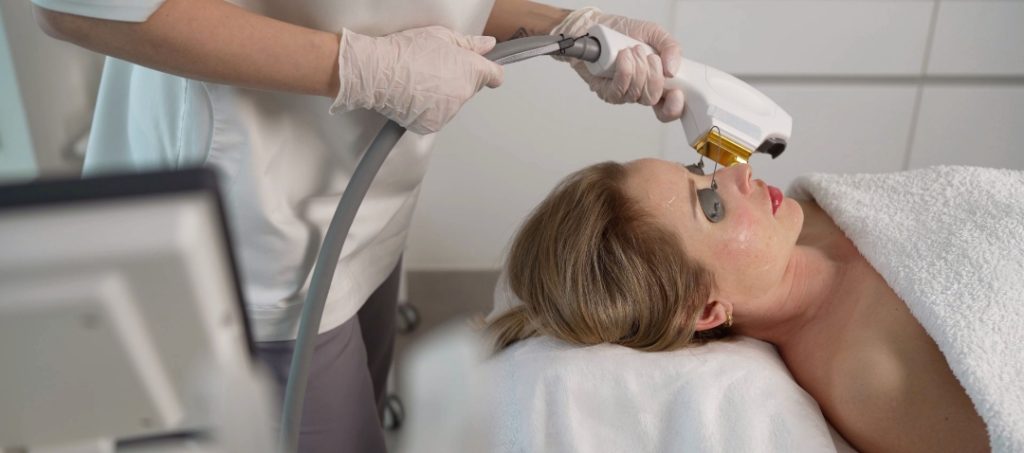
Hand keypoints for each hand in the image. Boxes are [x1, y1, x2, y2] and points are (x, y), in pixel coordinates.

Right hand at [330, 26, 503, 133]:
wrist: (377, 72)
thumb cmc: (405, 51)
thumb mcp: (441, 36)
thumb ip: (469, 44)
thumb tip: (487, 46)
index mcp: (470, 70)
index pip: (494, 76)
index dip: (489, 72)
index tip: (484, 72)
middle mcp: (463, 94)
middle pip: (469, 89)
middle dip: (457, 80)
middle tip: (434, 69)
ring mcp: (448, 112)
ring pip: (452, 104)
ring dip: (442, 96)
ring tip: (419, 82)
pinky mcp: (432, 125)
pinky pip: (436, 117)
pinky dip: (428, 110)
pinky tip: (414, 95)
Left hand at [552, 7, 684, 122]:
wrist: (598, 30)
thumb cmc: (625, 33)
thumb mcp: (654, 34)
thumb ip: (671, 48)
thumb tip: (672, 70)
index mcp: (656, 82)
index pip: (668, 109)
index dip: (674, 107)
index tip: (676, 93)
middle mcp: (639, 91)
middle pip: (652, 99)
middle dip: (653, 77)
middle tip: (649, 56)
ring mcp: (622, 93)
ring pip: (635, 94)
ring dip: (638, 69)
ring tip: (634, 49)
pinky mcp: (605, 91)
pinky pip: (618, 90)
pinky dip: (624, 71)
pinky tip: (624, 57)